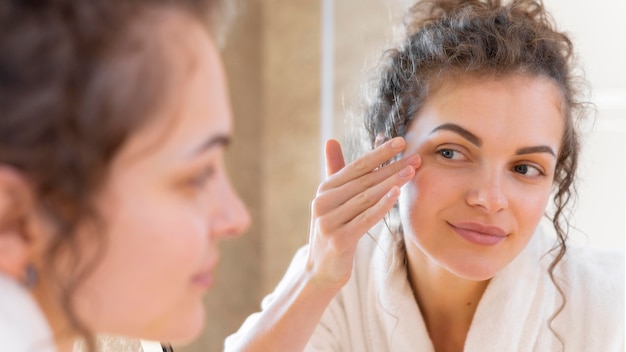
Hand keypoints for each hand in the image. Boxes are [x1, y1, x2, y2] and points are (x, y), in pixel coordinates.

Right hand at [306, 137, 420, 287]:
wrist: (321, 270)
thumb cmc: (333, 231)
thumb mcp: (332, 201)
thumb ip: (335, 171)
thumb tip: (332, 140)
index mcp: (325, 190)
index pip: (356, 166)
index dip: (379, 153)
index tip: (400, 141)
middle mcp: (324, 202)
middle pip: (364, 181)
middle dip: (392, 167)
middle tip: (415, 157)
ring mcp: (329, 221)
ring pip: (367, 198)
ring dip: (391, 182)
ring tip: (412, 171)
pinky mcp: (339, 240)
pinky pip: (365, 219)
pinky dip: (382, 205)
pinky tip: (397, 194)